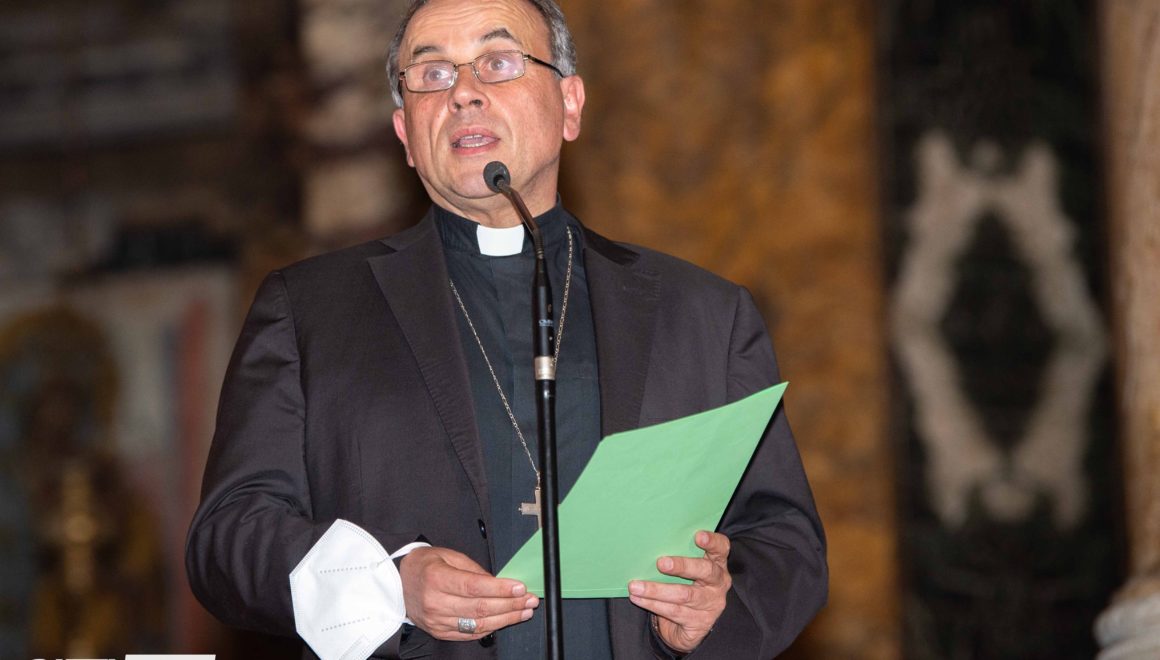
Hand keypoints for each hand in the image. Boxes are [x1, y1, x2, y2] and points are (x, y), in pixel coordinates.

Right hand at [400, 546, 537, 639]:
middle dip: (510, 605)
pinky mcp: (439, 632)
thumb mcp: (449, 555)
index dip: (500, 589)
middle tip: (529, 599)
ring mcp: (437, 620)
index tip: (520, 588)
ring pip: (478, 624)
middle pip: (480, 608)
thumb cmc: (425, 565)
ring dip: (506, 618)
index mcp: (437, 578)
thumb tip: (499, 583)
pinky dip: (491, 628)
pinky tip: (505, 620)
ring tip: (524, 611)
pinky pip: (470, 634)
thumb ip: (474, 570)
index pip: (474, 587)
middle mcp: (435, 602)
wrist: (398, 582)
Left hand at [628, 531, 731, 652]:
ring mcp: (711, 604)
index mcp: (717, 564)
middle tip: (660, 563)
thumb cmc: (685, 586)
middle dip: (682, 566)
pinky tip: (638, 598)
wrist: (690, 626)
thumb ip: (679, 557)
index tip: (698, 536)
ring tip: (636, 586)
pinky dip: (652, 604)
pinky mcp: (700, 622)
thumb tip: (648, 544)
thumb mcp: (687, 571)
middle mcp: (718, 583)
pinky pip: (674, 611)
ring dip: (656, 590)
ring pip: (684, 595)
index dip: (712, 541)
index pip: (721, 548)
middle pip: (705, 571)